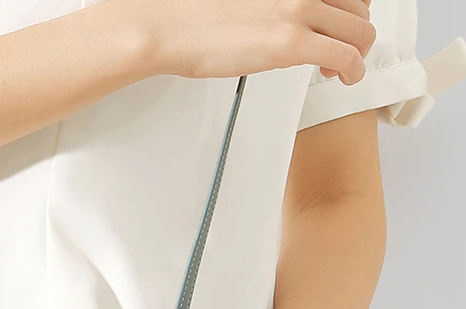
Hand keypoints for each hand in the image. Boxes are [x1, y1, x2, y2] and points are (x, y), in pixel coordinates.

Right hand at [121, 0, 374, 84]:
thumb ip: (271, 4)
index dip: (347, 11)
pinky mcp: (291, 43)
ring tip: (340, 70)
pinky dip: (354, 71)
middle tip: (340, 53)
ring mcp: (298, 10)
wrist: (170, 26)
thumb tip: (275, 18)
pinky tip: (345, 79)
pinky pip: (346, 56)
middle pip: (358, 7)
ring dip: (357, 54)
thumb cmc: (194, 16)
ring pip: (360, 31)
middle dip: (354, 34)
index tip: (338, 28)